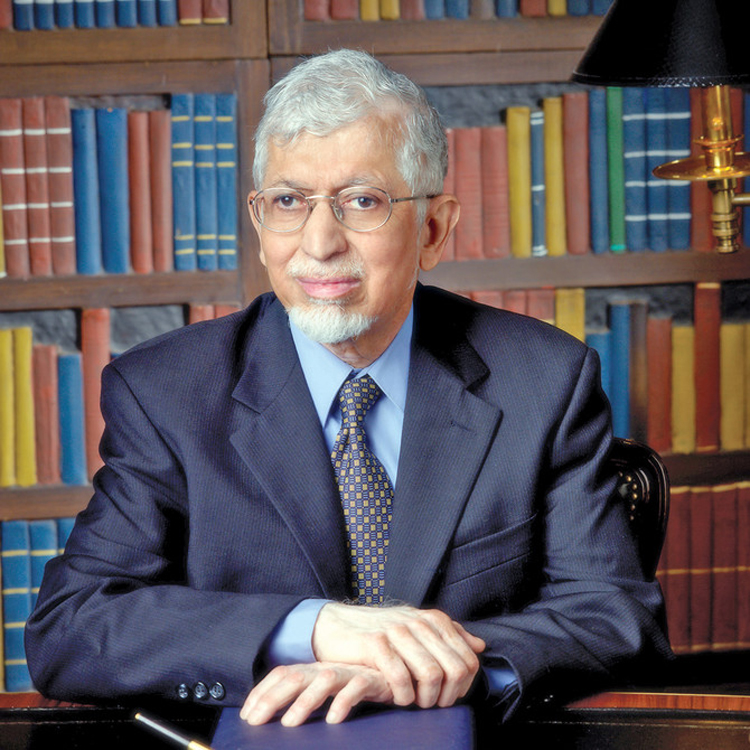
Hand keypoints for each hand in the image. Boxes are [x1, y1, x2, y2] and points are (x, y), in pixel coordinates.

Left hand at [240, 662, 392, 726]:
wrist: (400, 670)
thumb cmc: (361, 684)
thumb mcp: (330, 689)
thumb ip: (309, 696)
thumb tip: (280, 716)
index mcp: (315, 669)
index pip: (283, 673)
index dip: (263, 691)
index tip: (247, 714)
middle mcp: (329, 667)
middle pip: (296, 675)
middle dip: (273, 697)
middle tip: (256, 720)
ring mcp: (350, 671)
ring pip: (324, 680)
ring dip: (305, 701)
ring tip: (290, 723)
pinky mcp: (373, 678)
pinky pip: (357, 687)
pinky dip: (344, 702)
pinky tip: (334, 719)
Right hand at [312, 603, 484, 709]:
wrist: (336, 624)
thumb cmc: (380, 632)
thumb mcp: (418, 628)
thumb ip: (451, 635)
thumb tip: (479, 645)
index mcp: (433, 620)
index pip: (468, 659)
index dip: (464, 686)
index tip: (449, 696)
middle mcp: (418, 623)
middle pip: (455, 668)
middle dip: (448, 696)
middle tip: (433, 704)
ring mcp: (397, 632)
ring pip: (431, 674)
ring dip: (426, 699)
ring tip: (416, 702)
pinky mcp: (375, 643)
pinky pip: (400, 677)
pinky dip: (403, 696)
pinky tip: (397, 698)